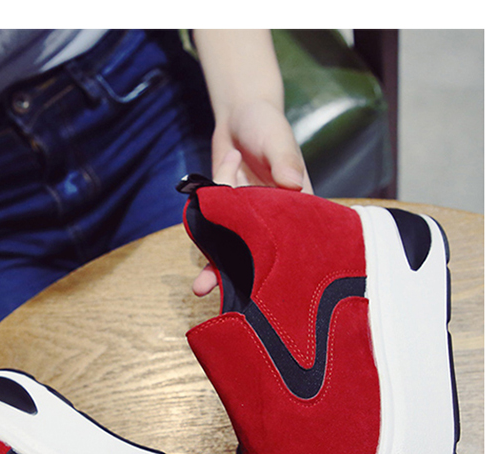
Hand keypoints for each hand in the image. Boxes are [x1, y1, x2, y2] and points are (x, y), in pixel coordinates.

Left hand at [192, 102, 312, 297]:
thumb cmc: (266, 124)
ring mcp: (245, 218)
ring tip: (201, 288)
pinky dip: (205, 245)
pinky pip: (213, 233)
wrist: (237, 115)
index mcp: (295, 203)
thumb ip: (284, 160)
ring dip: (217, 267)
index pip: (294, 237)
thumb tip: (292, 181)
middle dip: (245, 274)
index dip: (284, 261)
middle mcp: (272, 217)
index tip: (273, 285)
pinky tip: (194, 266)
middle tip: (234, 300)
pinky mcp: (224, 214)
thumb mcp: (277, 138)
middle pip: (260, 251)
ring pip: (233, 247)